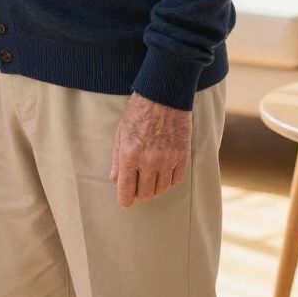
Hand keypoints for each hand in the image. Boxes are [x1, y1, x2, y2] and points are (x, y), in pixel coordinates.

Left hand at [110, 93, 191, 207]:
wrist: (163, 95)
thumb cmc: (138, 111)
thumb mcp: (121, 132)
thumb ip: (117, 158)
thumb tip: (115, 180)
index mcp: (129, 155)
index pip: (126, 190)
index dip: (125, 199)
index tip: (126, 201)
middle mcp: (148, 161)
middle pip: (145, 194)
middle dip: (140, 194)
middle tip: (138, 188)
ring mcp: (167, 160)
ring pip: (161, 189)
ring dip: (155, 188)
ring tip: (151, 178)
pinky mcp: (182, 156)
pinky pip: (176, 180)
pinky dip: (170, 180)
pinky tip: (164, 172)